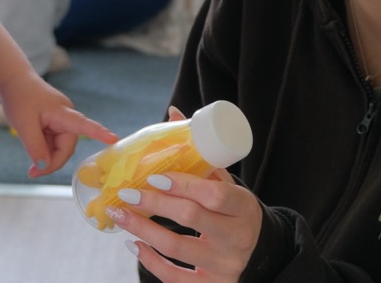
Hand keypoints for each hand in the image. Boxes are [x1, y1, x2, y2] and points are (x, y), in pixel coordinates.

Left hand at [0, 73, 118, 177]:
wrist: (13, 81)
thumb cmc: (20, 97)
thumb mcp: (24, 124)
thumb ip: (35, 147)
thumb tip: (45, 167)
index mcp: (63, 113)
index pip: (84, 125)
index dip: (100, 134)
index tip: (114, 139)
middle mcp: (66, 117)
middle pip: (67, 147)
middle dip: (52, 161)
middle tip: (32, 172)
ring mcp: (61, 121)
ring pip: (59, 148)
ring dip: (46, 157)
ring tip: (29, 162)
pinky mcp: (54, 124)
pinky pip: (53, 143)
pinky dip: (43, 151)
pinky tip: (32, 150)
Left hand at [108, 168, 263, 281]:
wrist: (261, 255)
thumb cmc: (236, 213)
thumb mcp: (229, 186)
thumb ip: (202, 156)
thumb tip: (173, 114)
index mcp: (244, 208)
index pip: (213, 194)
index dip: (181, 184)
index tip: (153, 176)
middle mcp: (236, 239)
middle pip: (190, 218)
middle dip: (153, 203)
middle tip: (126, 193)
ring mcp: (224, 266)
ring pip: (176, 248)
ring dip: (142, 230)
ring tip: (119, 216)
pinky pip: (175, 278)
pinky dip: (150, 262)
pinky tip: (134, 245)